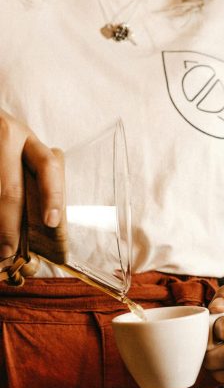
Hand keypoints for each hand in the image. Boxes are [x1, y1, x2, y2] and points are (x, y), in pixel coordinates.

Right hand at [0, 110, 63, 259]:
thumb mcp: (16, 148)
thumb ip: (28, 175)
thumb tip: (42, 224)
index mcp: (26, 139)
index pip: (47, 167)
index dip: (53, 196)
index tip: (52, 222)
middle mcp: (6, 137)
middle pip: (11, 190)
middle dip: (10, 226)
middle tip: (7, 250)